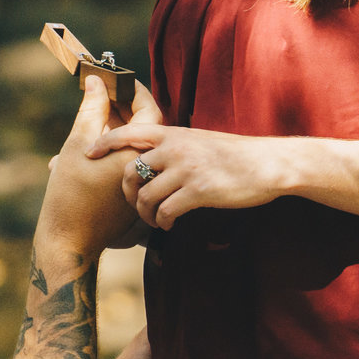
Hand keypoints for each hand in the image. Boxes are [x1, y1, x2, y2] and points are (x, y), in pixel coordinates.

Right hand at [36, 75, 156, 262]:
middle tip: (102, 91)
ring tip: (92, 113)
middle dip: (122, 107)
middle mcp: (146, 166)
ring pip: (133, 145)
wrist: (69, 241)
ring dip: (115, 128)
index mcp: (139, 152)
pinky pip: (127, 162)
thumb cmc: (71, 193)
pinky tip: (91, 142)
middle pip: (143, 127)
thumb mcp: (77, 143)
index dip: (134, 91)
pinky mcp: (131, 193)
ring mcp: (141, 181)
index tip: (119, 78)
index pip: (148, 110)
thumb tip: (96, 81)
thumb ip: (91, 108)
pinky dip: (112, 149)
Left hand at [90, 121, 285, 227]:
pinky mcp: (198, 191)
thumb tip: (156, 158)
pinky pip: (166, 211)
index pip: (129, 133)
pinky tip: (171, 224)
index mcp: (174, 134)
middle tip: (135, 205)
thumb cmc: (237, 154)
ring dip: (146, 214)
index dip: (104, 143)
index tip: (89, 154)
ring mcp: (186, 169)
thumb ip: (176, 146)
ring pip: (146, 196)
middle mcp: (175, 148)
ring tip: (155, 220)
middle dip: (127, 193)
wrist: (268, 163)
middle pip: (130, 171)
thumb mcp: (201, 140)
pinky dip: (163, 222)